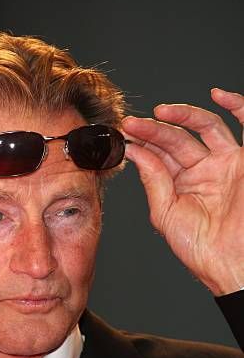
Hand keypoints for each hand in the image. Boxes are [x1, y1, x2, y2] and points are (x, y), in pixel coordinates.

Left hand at [121, 88, 243, 295]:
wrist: (229, 262)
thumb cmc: (199, 247)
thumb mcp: (165, 212)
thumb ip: (153, 180)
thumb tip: (135, 152)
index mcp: (181, 183)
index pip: (159, 154)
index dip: (142, 142)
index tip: (123, 135)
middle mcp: (202, 169)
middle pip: (177, 139)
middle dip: (153, 130)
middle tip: (132, 125)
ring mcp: (224, 162)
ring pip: (203, 128)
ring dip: (182, 116)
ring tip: (157, 114)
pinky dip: (235, 106)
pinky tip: (215, 96)